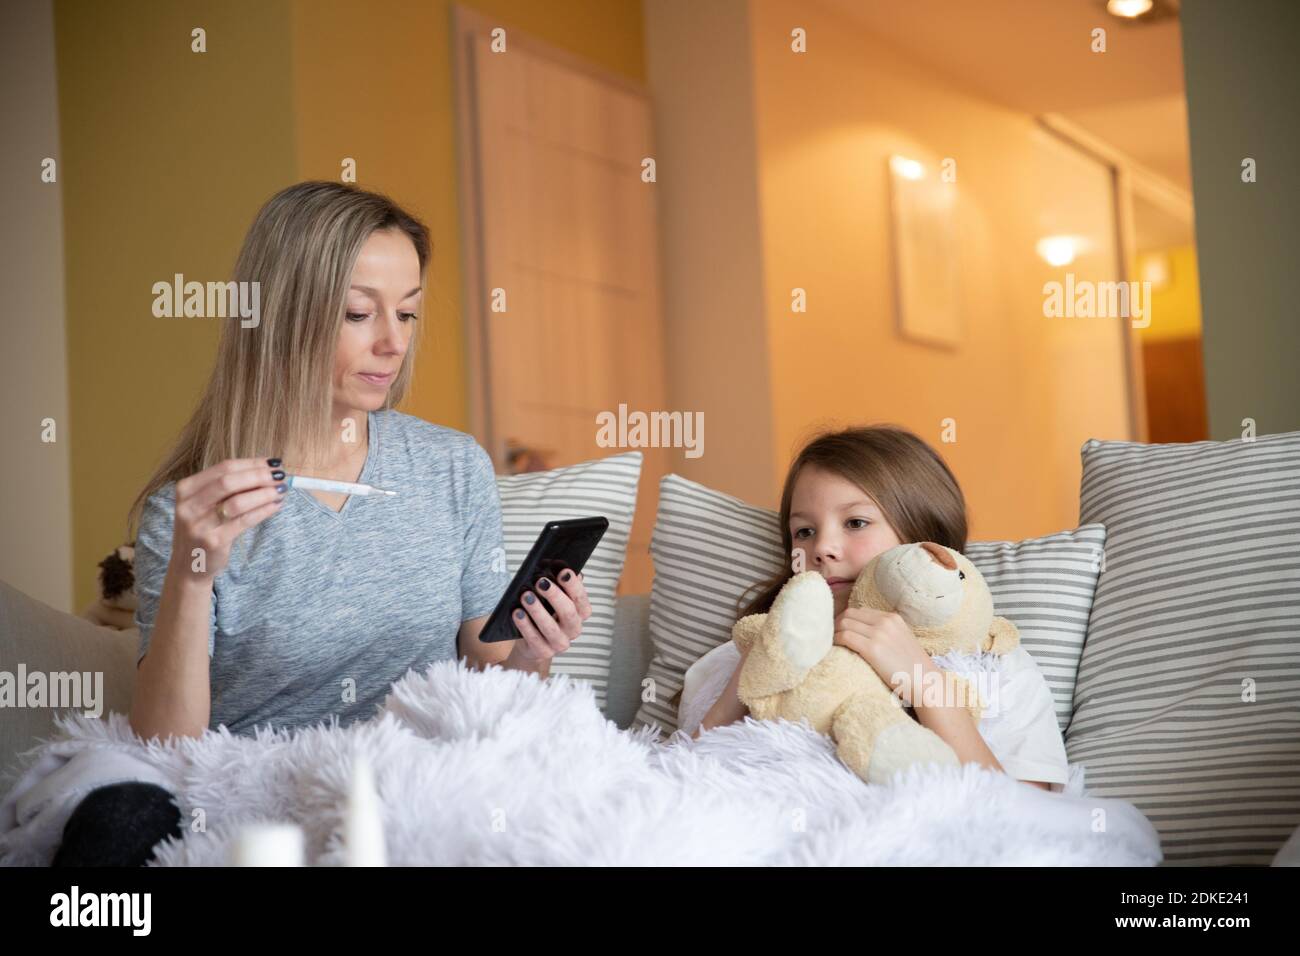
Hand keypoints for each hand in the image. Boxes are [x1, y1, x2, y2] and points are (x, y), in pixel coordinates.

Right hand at [171, 457, 286, 581]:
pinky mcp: (213, 541)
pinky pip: (244, 521)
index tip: (274, 463)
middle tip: (281, 476)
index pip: (224, 467)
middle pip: (229, 481)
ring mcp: (199, 524)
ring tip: (281, 490)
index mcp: (186, 489)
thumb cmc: (204, 527)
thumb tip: (267, 470)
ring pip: (238, 501)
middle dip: (259, 476)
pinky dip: (263, 511)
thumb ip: (228, 487)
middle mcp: (189, 505)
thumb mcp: (205, 504)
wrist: (189, 564)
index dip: (252, 463)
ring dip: (264, 494)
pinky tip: (276, 506)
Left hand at [506, 567, 591, 664]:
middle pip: (568, 612)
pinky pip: (534, 639)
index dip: (573, 585)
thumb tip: (560, 566)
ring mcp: (560, 643)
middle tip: (540, 582)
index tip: (563, 571)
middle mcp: (574, 629)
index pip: (581, 599)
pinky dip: (525, 625)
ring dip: (537, 610)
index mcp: (580, 613)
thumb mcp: (553, 599)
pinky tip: (517, 612)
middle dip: (554, 595)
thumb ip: (559, 585)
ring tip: (525, 596)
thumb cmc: (544, 613)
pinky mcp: (544, 652)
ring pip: (551, 627)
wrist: (532, 643)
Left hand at [832, 607, 936, 707]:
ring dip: (833, 633)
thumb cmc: (913, 667)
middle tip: (830, 636)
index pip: (860, 611)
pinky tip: (834, 648)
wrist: (926, 682)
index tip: (839, 630)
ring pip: (845, 624)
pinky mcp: (873, 648)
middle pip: (849, 614)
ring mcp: (879, 634)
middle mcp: (885, 621)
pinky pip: (845, 637)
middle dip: (836, 624)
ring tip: (830, 643)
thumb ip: (887, 632)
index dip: (845, 619)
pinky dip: (836, 641)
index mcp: (893, 618)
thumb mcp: (902, 640)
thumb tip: (864, 633)